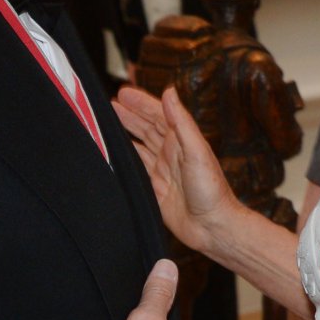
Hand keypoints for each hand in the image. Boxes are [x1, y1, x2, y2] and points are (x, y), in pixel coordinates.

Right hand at [115, 85, 234, 254]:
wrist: (213, 227)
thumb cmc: (211, 190)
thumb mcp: (197, 151)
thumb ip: (181, 122)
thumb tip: (169, 92)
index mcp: (182, 140)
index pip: (158, 115)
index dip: (141, 103)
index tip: (123, 93)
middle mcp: (171, 153)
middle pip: (146, 128)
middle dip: (129, 115)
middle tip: (109, 105)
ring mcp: (162, 171)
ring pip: (138, 147)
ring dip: (124, 135)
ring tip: (106, 124)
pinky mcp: (154, 189)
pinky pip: (135, 170)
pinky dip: (123, 161)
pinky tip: (111, 154)